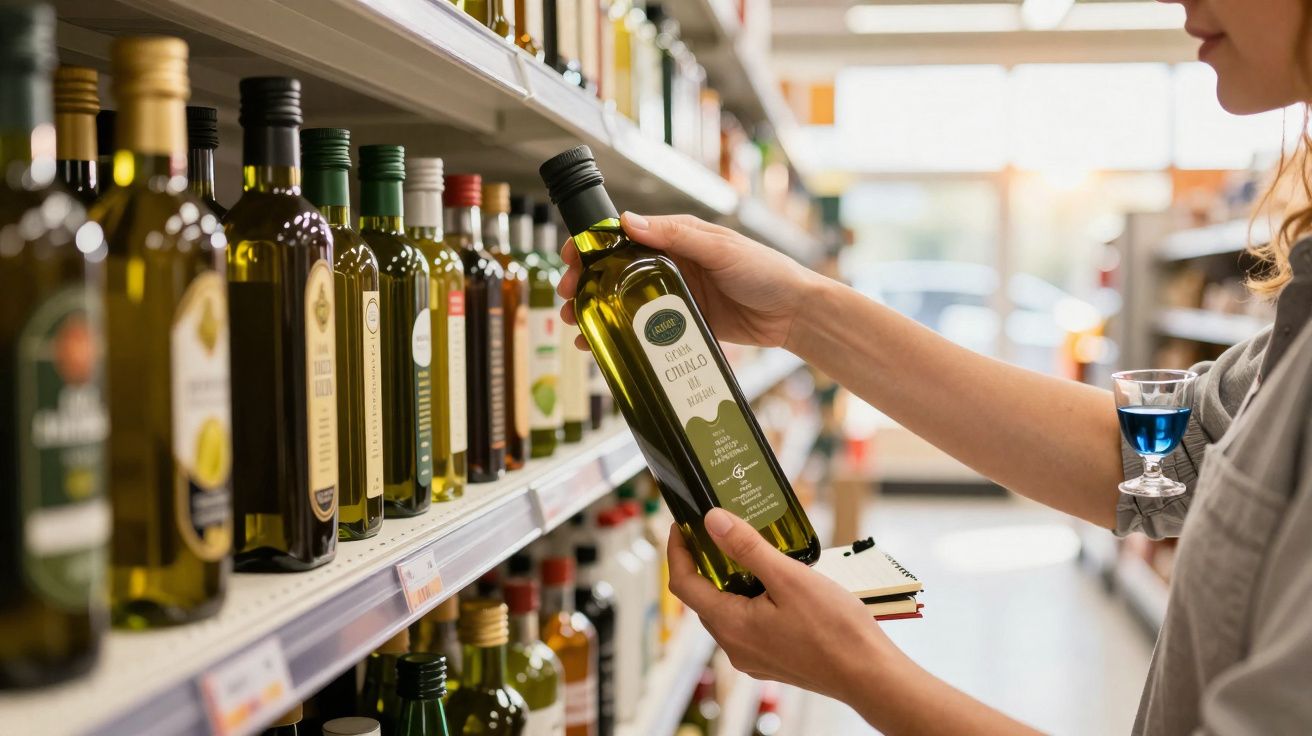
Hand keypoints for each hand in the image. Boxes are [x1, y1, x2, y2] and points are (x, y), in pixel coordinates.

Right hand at [556, 212, 823, 348]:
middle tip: (567, 298)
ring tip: (576, 325)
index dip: (592, 245)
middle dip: (585, 284)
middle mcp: (671, 265)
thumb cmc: (767, 271)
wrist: (796, 314)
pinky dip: (621, 337)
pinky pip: (645, 330)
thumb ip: (677, 235)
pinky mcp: (683, 325)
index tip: (570, 256)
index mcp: (677, 238)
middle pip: (614, 273)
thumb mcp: (720, 248)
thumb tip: (630, 222)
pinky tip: (603, 347)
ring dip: (596, 313)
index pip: (623, 236)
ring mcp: (675, 297)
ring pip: (624, 303)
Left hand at [667, 508, 902, 702]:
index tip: (682, 525)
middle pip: (703, 598)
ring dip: (729, 581)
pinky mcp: (770, 659)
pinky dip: (748, 598)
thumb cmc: (835, 630)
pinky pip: (747, 623)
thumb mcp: (788, 577)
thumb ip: (747, 548)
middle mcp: (734, 646)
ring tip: (747, 552)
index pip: (683, 584)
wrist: (869, 674)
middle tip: (716, 532)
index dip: (678, 551)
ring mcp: (752, 656)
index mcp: (730, 625)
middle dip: (704, 563)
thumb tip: (713, 522)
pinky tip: (772, 583)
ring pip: (726, 610)